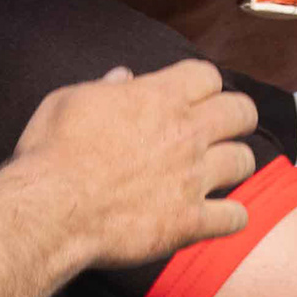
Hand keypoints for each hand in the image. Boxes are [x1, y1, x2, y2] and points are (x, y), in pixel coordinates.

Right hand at [12, 60, 259, 271]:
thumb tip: (124, 77)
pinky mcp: (190, 221)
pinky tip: (218, 214)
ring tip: (221, 169)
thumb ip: (105, 87)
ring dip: (235, 162)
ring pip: (244, 161)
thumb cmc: (53, 151)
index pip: (208, 75)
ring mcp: (192, 178)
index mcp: (158, 97)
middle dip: (236, 116)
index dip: (203, 84)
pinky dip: (230, 215)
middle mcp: (185, 133)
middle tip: (223, 127)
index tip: (195, 96)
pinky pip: (235, 216)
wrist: (52, 209)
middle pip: (241, 112)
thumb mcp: (69, 100)